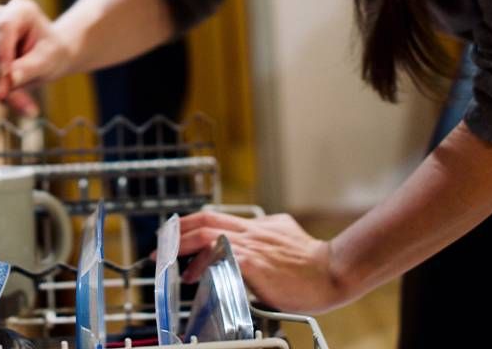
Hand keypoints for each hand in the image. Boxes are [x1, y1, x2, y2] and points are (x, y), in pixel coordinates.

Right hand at [0, 0, 75, 116]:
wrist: (52, 56)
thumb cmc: (54, 52)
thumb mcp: (50, 59)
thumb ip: (30, 67)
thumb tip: (10, 80)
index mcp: (19, 10)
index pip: (3, 29)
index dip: (1, 56)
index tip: (6, 82)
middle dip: (2, 81)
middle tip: (24, 105)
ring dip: (0, 91)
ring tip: (28, 107)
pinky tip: (20, 104)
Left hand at [178, 210, 344, 314]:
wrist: (330, 273)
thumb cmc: (312, 262)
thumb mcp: (286, 234)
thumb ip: (267, 231)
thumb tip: (258, 230)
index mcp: (258, 225)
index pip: (216, 216)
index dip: (191, 222)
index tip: (175, 232)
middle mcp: (251, 231)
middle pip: (204, 220)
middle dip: (177, 231)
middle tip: (162, 246)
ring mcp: (251, 245)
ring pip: (206, 235)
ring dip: (182, 247)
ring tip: (169, 262)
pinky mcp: (253, 262)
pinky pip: (219, 256)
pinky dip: (203, 262)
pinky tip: (194, 275)